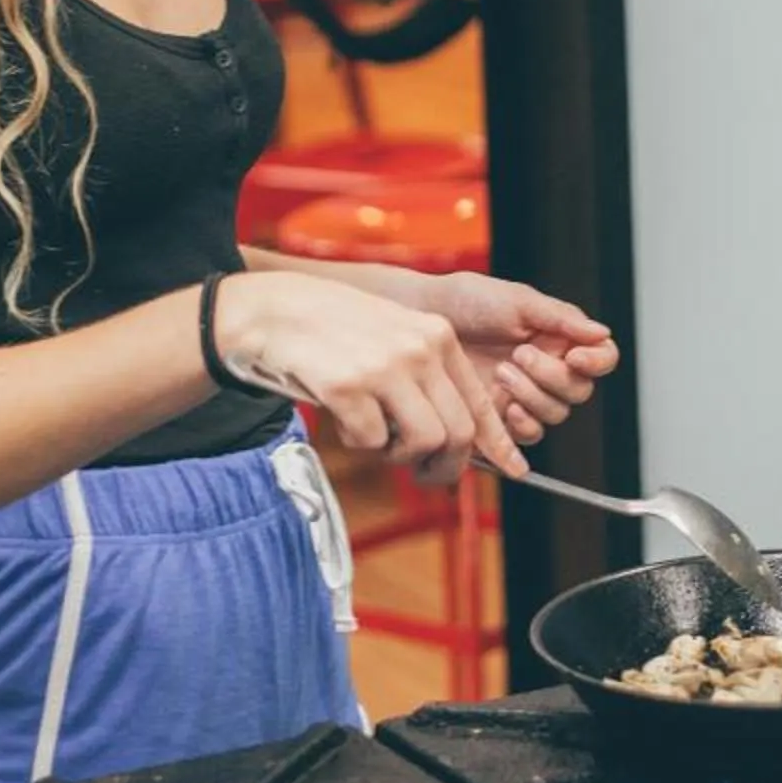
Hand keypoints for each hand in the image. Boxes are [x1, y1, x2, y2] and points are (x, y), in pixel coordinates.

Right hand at [213, 271, 518, 480]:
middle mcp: (419, 349)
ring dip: (399, 455)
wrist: (271, 311)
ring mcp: (385, 367)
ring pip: (425, 441)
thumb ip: (424, 377)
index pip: (480, 402)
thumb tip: (453, 439)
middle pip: (459, 432)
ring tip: (374, 438)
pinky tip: (342, 418)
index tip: (510, 469)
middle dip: (444, 466)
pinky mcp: (348, 386)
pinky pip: (372, 441)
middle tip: (419, 472)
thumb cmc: (331, 330)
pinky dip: (358, 443)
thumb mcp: (393, 338)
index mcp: (437, 336)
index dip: (496, 444)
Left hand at [416, 273, 618, 448]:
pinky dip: (524, 424)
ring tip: (502, 371)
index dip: (596, 361)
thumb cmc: (467, 301)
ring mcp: (526, 394)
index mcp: (559, 338)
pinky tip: (507, 407)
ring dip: (534, 395)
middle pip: (579, 390)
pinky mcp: (501, 417)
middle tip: (519, 355)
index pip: (601, 357)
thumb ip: (561, 317)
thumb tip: (601, 333)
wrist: (423, 318)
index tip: (574, 356)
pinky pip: (529, 434)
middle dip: (552, 376)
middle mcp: (548, 368)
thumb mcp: (518, 299)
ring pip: (556, 413)